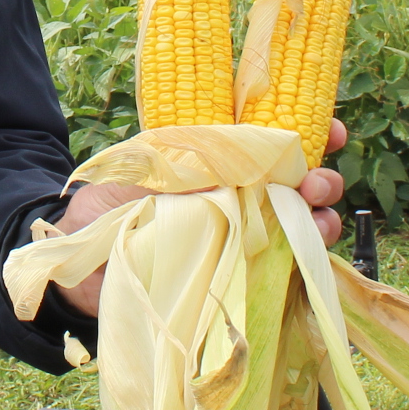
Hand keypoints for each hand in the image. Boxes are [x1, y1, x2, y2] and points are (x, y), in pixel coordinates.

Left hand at [54, 119, 345, 316]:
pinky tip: (307, 250)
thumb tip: (234, 168)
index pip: (274, 142)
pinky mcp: (235, 278)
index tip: (334, 131)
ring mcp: (239, 239)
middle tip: (318, 183)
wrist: (74, 265)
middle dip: (321, 180)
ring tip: (317, 217)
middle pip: (298, 186)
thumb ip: (186, 164)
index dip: (311, 132)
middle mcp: (237, 198)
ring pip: (299, 227)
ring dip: (319, 219)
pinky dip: (302, 260)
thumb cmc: (102, 208)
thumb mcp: (142, 170)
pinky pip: (281, 270)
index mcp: (218, 163)